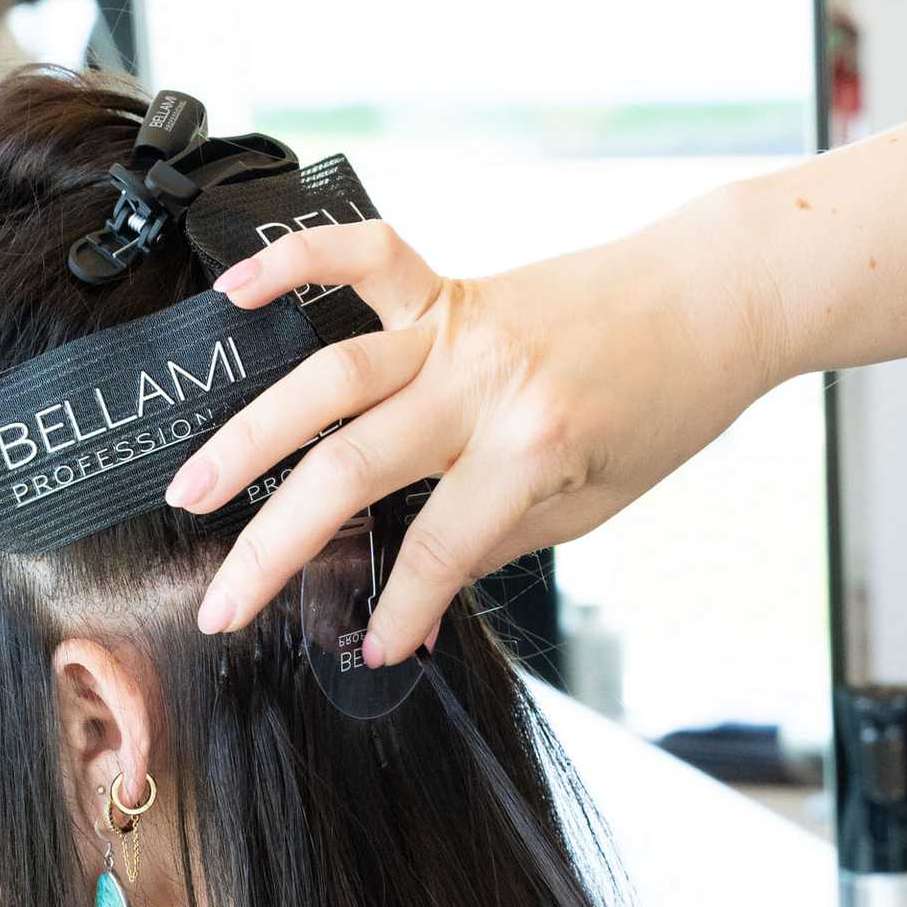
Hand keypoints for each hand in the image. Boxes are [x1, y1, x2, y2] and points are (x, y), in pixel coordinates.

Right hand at [169, 212, 787, 654]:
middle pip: (352, 472)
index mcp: (533, 451)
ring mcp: (462, 328)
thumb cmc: (664, 406)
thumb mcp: (595, 503)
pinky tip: (234, 294)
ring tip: (192, 489)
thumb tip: (417, 589)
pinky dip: (297, 261)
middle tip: (220, 606)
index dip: (398, 609)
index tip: (366, 649)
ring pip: (330, 378)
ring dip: (250, 436)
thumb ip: (498, 537)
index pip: (436, 548)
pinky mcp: (455, 284)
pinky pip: (365, 258)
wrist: (714, 300)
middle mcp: (485, 385)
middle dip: (276, 548)